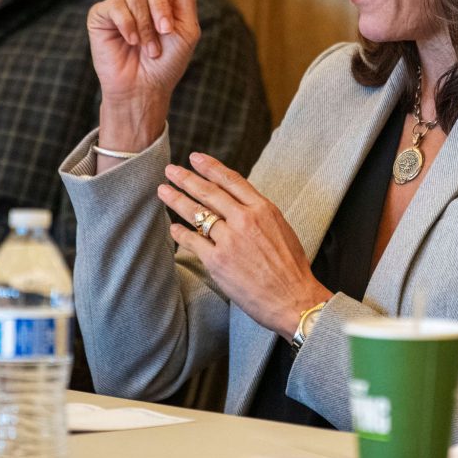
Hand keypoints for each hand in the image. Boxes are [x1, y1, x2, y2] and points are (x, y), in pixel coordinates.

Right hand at [87, 0, 200, 152]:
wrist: (145, 87)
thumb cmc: (167, 63)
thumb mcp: (187, 32)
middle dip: (164, 7)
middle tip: (166, 33)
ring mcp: (120, 2)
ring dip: (150, 25)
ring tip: (148, 47)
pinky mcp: (102, 14)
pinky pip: (120, 8)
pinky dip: (132, 28)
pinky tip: (131, 43)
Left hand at [157, 153, 331, 339]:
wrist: (293, 299)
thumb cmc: (291, 268)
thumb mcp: (281, 228)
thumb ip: (258, 213)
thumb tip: (238, 204)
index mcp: (263, 209)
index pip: (231, 180)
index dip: (210, 167)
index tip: (195, 158)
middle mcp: (244, 219)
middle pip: (209, 192)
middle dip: (186, 179)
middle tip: (171, 170)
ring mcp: (229, 240)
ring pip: (196, 213)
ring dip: (176, 200)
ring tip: (163, 191)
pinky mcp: (217, 261)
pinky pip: (192, 241)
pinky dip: (180, 233)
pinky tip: (173, 228)